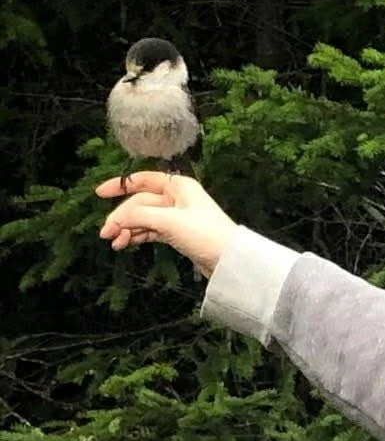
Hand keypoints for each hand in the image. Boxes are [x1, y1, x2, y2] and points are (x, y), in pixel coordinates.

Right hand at [96, 172, 236, 278]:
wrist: (228, 260)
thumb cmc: (205, 235)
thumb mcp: (169, 221)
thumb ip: (139, 215)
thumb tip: (116, 218)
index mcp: (178, 185)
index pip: (143, 180)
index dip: (120, 186)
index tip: (99, 193)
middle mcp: (177, 198)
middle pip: (140, 203)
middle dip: (121, 217)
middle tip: (106, 233)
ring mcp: (177, 216)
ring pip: (144, 218)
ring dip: (127, 229)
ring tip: (115, 243)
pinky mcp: (178, 233)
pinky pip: (151, 230)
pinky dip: (137, 236)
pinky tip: (125, 243)